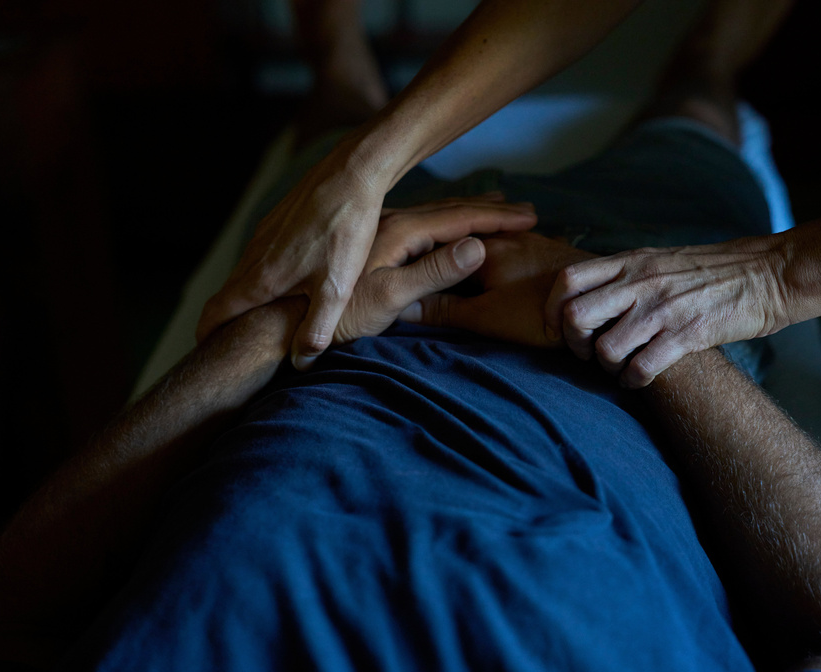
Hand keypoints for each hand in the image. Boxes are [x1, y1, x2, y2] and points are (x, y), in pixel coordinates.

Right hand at [197, 135, 389, 367]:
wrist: (352, 174)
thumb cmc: (346, 232)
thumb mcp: (336, 289)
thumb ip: (316, 330)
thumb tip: (300, 364)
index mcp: (262, 279)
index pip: (217, 312)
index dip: (206, 335)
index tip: (205, 352)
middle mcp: (254, 256)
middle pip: (227, 295)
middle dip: (226, 321)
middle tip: (233, 343)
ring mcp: (264, 236)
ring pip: (244, 274)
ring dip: (245, 297)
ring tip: (261, 318)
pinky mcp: (277, 221)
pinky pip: (260, 255)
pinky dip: (261, 274)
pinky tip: (287, 281)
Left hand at [334, 195, 537, 343]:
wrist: (290, 314)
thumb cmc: (341, 314)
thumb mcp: (391, 297)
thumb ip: (434, 273)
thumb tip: (477, 248)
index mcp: (402, 232)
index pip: (461, 220)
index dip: (498, 220)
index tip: (530, 219)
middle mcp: (393, 222)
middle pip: (451, 211)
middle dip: (491, 211)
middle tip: (526, 211)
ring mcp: (381, 229)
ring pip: (436, 213)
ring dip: (469, 211)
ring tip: (496, 207)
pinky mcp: (372, 240)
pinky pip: (422, 222)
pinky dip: (446, 220)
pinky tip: (445, 223)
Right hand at [411, 231, 596, 346]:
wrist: (601, 306)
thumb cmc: (540, 315)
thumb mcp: (485, 318)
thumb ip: (443, 310)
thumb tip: (401, 306)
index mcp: (480, 247)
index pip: (432, 242)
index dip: (410, 254)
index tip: (392, 261)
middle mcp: (502, 234)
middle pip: (459, 234)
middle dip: (436, 241)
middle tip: (411, 245)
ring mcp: (527, 237)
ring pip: (485, 235)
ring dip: (465, 242)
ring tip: (447, 250)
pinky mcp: (547, 247)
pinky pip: (507, 240)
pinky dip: (491, 247)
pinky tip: (492, 255)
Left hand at [544, 236, 791, 387]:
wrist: (768, 273)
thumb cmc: (710, 271)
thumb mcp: (658, 259)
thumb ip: (623, 275)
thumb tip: (586, 296)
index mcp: (630, 262)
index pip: (567, 280)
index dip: (552, 309)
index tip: (557, 328)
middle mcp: (640, 283)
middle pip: (575, 315)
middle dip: (573, 343)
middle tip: (587, 353)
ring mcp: (663, 309)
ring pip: (605, 348)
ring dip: (605, 367)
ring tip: (618, 368)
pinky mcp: (688, 334)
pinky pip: (641, 368)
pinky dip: (632, 381)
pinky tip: (638, 379)